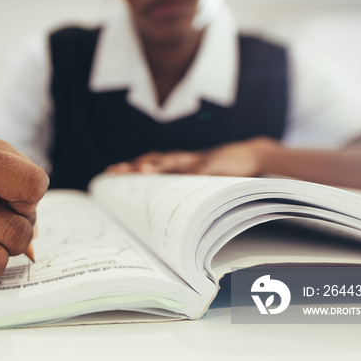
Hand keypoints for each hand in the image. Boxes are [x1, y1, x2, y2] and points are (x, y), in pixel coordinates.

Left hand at [105, 137, 279, 176]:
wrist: (250, 155)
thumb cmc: (221, 170)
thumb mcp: (199, 181)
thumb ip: (181, 187)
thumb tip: (158, 206)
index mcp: (177, 165)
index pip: (148, 164)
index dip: (130, 167)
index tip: (110, 171)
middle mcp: (183, 160)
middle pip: (153, 161)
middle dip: (134, 166)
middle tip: (114, 171)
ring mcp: (198, 160)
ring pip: (172, 161)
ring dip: (157, 165)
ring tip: (141, 170)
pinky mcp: (214, 164)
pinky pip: (199, 169)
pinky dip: (189, 172)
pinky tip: (180, 176)